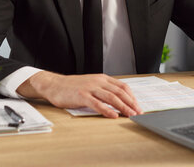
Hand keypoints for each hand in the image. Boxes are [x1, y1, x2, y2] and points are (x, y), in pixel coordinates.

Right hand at [16, 71, 142, 118]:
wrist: (55, 85)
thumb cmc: (73, 87)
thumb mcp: (91, 85)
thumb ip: (103, 90)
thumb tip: (119, 101)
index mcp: (102, 78)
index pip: (122, 86)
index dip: (132, 96)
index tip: (138, 106)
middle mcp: (98, 81)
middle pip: (119, 92)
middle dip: (131, 103)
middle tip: (138, 112)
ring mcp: (90, 88)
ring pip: (111, 97)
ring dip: (123, 107)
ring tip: (130, 114)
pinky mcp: (81, 96)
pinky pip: (97, 103)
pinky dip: (107, 110)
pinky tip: (113, 116)